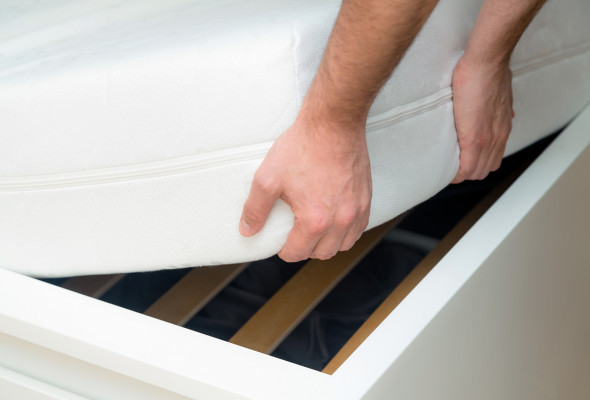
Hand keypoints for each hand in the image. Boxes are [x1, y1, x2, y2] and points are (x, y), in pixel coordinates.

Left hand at [239, 115, 371, 261]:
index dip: (284, 250)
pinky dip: (346, 231)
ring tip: (315, 230)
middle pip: (322, 253)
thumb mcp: (268, 178)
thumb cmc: (302, 147)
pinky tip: (334, 221)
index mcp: (315, 220)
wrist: (333, 123)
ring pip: (343, 244)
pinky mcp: (366, 198)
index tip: (280, 241)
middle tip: (295, 234)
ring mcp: (356, 210)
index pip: (297, 253)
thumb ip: (255, 209)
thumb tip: (248, 231)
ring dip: (328, 243)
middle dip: (305, 248)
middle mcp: (340, 220)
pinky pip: (359, 229)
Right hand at [451, 56, 514, 182]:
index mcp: (502, 127)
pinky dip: (456, 173)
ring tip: (446, 167)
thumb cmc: (489, 70)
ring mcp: (487, 139)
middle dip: (468, 171)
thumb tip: (499, 109)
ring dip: (461, 173)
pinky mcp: (473, 138)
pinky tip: (446, 171)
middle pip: (485, 169)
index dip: (477, 164)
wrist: (487, 62)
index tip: (462, 162)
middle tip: (451, 166)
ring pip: (476, 172)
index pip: (493, 159)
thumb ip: (498, 107)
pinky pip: (466, 167)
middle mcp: (498, 136)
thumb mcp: (501, 92)